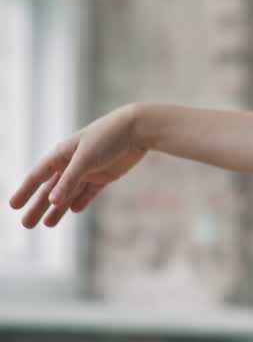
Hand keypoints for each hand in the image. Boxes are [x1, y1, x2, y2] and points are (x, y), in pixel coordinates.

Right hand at [9, 105, 147, 228]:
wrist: (138, 129)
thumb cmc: (107, 138)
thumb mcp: (85, 159)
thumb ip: (69, 180)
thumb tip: (52, 202)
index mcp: (62, 154)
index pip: (38, 175)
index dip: (25, 191)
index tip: (13, 206)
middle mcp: (72, 163)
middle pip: (52, 189)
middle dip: (39, 206)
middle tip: (26, 224)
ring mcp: (89, 170)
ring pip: (69, 193)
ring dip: (58, 209)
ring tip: (46, 225)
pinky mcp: (105, 176)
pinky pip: (89, 192)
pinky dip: (82, 201)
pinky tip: (74, 210)